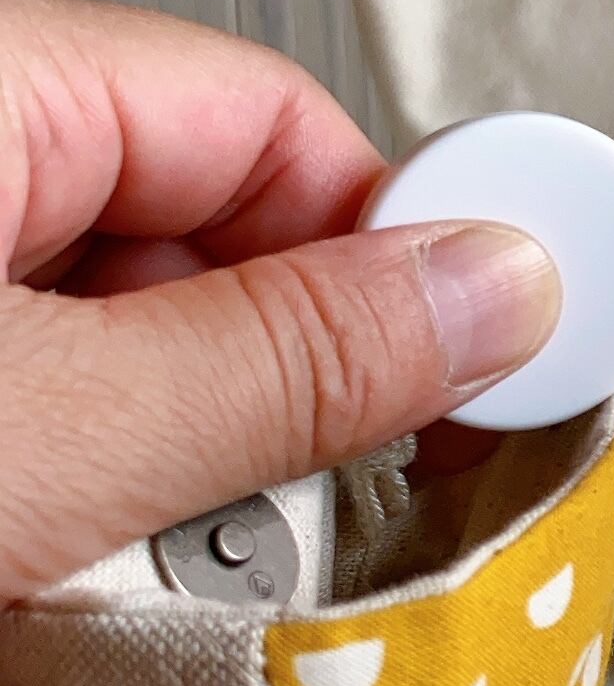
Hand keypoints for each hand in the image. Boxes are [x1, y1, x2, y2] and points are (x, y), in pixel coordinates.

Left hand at [0, 0, 559, 599]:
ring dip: (165, 452)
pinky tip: (53, 560)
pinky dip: (72, 471)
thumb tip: (497, 290)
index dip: (398, 243)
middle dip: (274, 381)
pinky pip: (36, 380)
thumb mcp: (43, 438)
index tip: (486, 363)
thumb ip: (288, 359)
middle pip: (204, 227)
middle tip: (302, 516)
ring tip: (133, 568)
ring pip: (115, 326)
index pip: (274, 117)